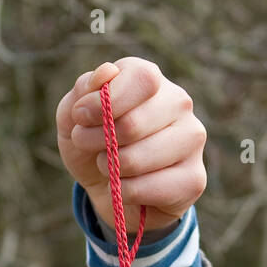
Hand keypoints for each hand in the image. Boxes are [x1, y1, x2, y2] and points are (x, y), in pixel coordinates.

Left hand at [56, 58, 206, 238]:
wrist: (107, 188)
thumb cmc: (92, 144)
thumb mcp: (72, 116)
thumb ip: (82, 91)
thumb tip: (106, 73)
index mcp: (150, 80)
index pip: (142, 79)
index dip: (106, 102)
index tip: (80, 117)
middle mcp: (179, 104)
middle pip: (134, 124)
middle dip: (98, 141)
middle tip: (87, 145)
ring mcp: (191, 140)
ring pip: (137, 160)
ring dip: (110, 169)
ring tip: (110, 166)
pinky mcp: (193, 179)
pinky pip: (145, 190)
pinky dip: (123, 193)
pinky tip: (127, 188)